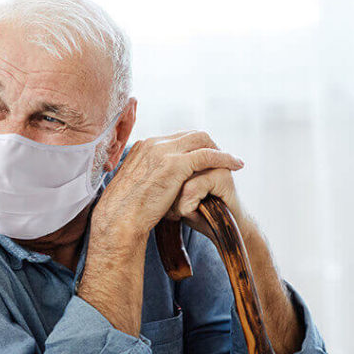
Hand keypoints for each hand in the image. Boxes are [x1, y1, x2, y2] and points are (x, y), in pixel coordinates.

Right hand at [92, 131, 244, 243]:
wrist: (118, 219)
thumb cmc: (123, 210)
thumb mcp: (133, 185)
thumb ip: (145, 176)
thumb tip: (153, 181)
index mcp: (142, 147)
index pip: (175, 138)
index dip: (193, 147)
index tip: (203, 158)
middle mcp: (153, 144)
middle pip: (190, 134)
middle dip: (209, 144)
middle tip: (221, 158)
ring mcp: (164, 152)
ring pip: (202, 140)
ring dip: (219, 149)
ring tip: (232, 161)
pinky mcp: (176, 164)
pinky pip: (208, 155)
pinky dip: (224, 158)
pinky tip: (235, 165)